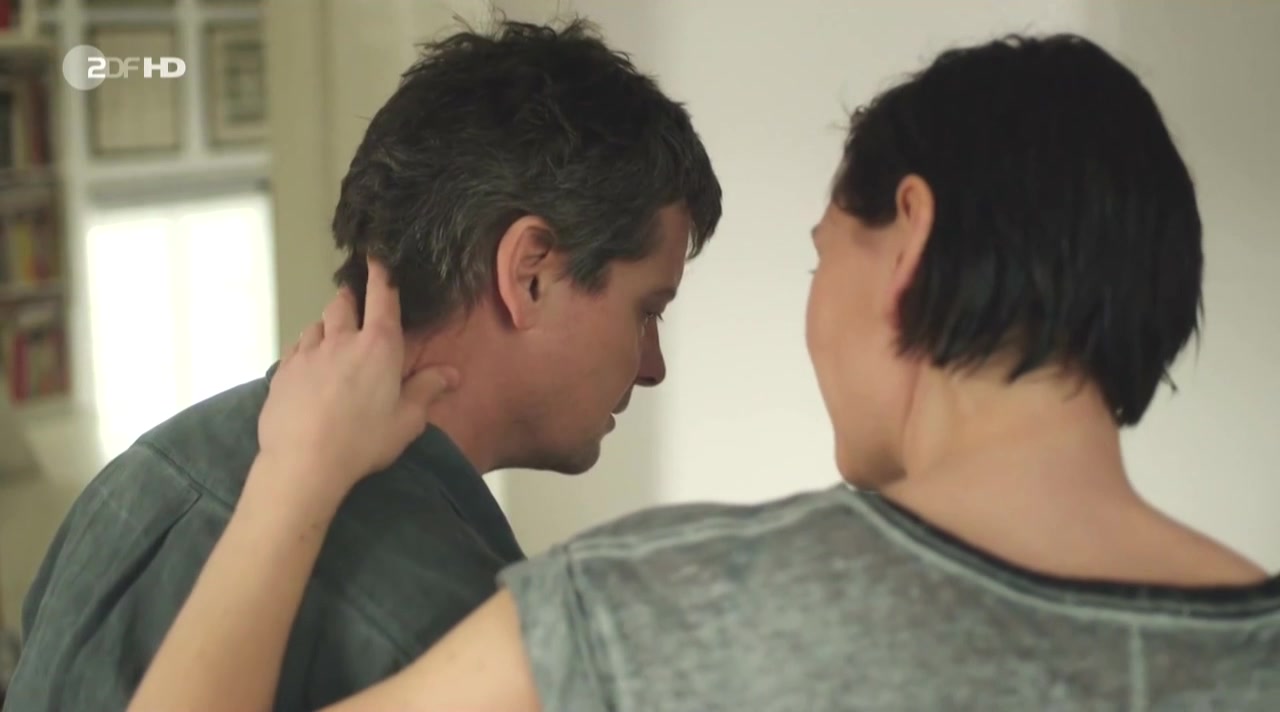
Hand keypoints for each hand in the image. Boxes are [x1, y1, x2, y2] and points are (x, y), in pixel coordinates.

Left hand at [256, 256, 457, 504]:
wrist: (303, 461)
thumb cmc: (364, 440)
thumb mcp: (407, 420)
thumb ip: (427, 391)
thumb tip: (453, 374)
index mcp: (378, 345)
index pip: (381, 298)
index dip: (380, 274)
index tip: (375, 255)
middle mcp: (341, 339)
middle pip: (341, 304)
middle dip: (349, 297)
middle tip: (354, 302)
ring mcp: (308, 353)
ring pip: (317, 325)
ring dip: (327, 325)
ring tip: (333, 339)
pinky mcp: (283, 372)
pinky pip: (297, 349)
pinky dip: (307, 349)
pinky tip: (310, 366)